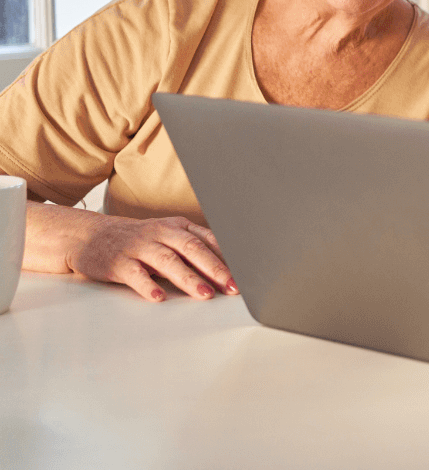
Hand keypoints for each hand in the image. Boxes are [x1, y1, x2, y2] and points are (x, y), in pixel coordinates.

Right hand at [66, 213, 235, 302]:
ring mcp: (138, 247)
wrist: (88, 236)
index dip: (227, 257)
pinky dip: (148, 286)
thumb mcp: (167, 236)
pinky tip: (159, 298)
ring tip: (205, 294)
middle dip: (215, 269)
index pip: (208, 240)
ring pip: (168, 261)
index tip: (245, 275)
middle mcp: (160, 233)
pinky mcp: (117, 262)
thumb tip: (227, 269)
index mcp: (177, 227)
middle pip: (193, 249)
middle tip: (232, 287)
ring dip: (189, 278)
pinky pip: (135, 274)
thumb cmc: (136, 240)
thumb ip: (193, 248)